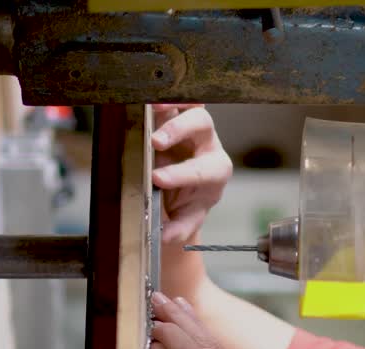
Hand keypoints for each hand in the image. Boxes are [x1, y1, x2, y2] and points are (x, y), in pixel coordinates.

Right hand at [151, 104, 232, 245]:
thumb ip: (180, 228)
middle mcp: (207, 144)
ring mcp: (192, 126)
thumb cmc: (188, 202)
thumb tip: (168, 236)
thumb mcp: (186, 218)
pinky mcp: (176, 115)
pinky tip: (148, 97)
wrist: (185, 189)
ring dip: (171, 106)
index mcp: (216, 171)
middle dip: (179, 132)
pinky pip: (174, 100)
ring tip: (152, 108)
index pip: (203, 169)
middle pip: (202, 126)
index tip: (158, 179)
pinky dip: (163, 96)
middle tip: (155, 142)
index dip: (181, 174)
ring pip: (190, 107)